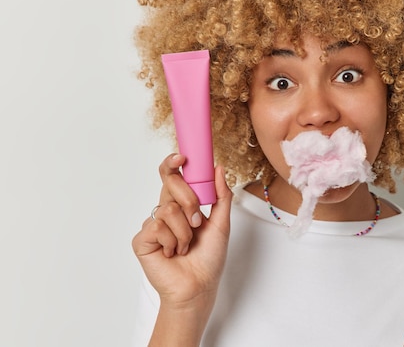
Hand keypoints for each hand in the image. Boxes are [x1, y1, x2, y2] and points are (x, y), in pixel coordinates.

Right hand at [132, 154, 231, 310]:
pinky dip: (171, 242)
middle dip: (190, 202)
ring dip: (185, 231)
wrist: (198, 286)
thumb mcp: (221, 223)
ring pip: (168, 209)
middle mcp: (165, 212)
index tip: (182, 156)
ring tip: (185, 246)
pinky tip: (171, 253)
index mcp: (181, 205)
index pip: (172, 177)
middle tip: (197, 223)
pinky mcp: (142, 240)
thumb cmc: (209, 258)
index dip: (173, 164)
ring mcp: (152, 225)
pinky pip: (156, 227)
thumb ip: (220, 196)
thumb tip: (219, 168)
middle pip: (170, 185)